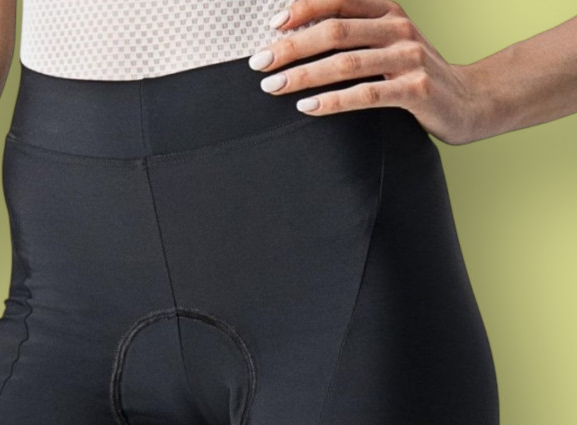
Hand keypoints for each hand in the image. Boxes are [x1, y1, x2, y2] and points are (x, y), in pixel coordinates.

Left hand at [249, 0, 480, 145]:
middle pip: (334, 31)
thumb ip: (356, 35)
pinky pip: (366, 95)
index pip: (339, 1)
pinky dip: (332, 101)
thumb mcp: (390, 44)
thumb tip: (301, 39)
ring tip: (273, 87)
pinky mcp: (415, 90)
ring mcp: (408, 59)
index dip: (303, 9)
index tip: (272, 25)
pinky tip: (306, 107)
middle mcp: (398, 29)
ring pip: (345, 63)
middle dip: (291, 47)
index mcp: (388, 12)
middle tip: (259, 63)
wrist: (470, 100)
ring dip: (303, 75)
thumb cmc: (416, 75)